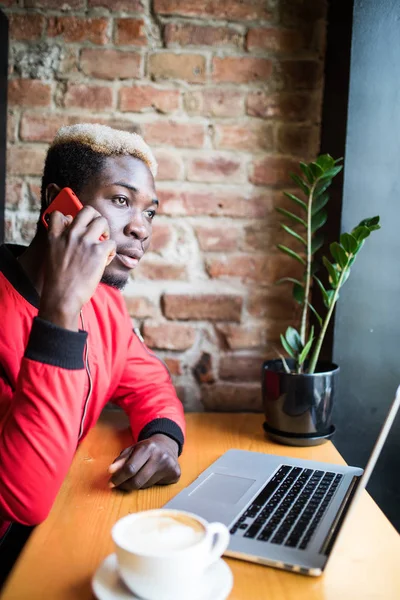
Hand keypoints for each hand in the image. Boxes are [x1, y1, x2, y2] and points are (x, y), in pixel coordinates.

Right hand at [39, 208, 115, 329]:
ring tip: (104, 245)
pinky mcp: (98, 251)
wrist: (62, 297)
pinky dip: (111, 252)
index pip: (59, 214)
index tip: (76, 229)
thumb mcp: (52, 257)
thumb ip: (61, 243)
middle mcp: (70, 235)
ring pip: (102, 221)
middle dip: (96, 218)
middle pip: (88, 210)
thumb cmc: (59, 282)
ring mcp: (84, 241)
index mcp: (55, 236)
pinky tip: (106, 260)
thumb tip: (75, 236)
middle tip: (98, 232)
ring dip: (106, 232)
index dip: (70, 218)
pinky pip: (111, 243)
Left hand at [108, 434, 180, 491]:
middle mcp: (160, 456)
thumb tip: (111, 471)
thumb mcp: (132, 449)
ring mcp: (169, 465)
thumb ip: (121, 460)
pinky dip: (149, 484)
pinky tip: (151, 475)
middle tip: (119, 484)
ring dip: (137, 484)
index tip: (111, 483)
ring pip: (145, 485)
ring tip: (138, 475)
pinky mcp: (175, 473)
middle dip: (125, 485)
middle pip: (138, 481)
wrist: (167, 445)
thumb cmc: (146, 449)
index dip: (119, 478)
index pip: (130, 468)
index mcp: (148, 447)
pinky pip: (156, 486)